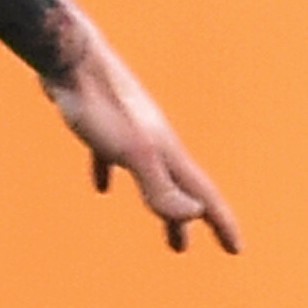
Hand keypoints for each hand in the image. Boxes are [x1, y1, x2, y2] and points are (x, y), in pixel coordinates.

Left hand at [44, 33, 241, 254]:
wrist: (70, 57)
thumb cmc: (99, 105)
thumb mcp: (133, 153)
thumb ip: (160, 185)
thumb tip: (191, 213)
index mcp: (167, 152)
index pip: (203, 195)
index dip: (221, 224)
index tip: (237, 250)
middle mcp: (155, 142)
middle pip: (180, 189)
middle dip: (190, 220)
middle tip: (188, 248)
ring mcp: (128, 131)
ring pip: (151, 176)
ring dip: (161, 204)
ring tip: (166, 228)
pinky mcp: (98, 123)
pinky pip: (110, 157)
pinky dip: (111, 174)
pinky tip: (102, 186)